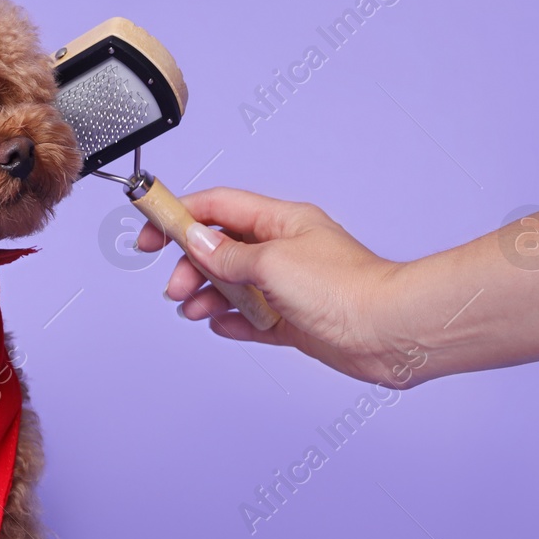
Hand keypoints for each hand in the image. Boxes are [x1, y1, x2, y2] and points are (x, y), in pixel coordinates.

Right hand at [137, 187, 418, 385]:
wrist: (389, 331)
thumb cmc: (345, 288)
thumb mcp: (272, 262)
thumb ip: (228, 254)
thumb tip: (197, 243)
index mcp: (280, 222)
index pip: (218, 207)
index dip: (179, 216)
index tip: (149, 232)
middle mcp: (283, 250)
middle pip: (220, 249)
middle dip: (190, 266)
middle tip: (174, 287)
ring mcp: (289, 287)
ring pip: (233, 286)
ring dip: (206, 296)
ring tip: (192, 310)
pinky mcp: (295, 321)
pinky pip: (252, 318)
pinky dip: (232, 322)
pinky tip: (220, 326)